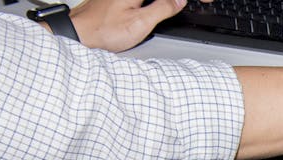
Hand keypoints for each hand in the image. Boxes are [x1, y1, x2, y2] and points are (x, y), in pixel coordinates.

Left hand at [70, 0, 196, 52]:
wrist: (77, 34)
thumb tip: (179, 0)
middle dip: (178, 0)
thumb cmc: (103, 30)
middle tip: (203, 2)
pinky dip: (159, 2)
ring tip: (183, 5)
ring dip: (169, 1)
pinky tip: (166, 6)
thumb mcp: (140, 23)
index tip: (205, 1)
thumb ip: (163, 8)